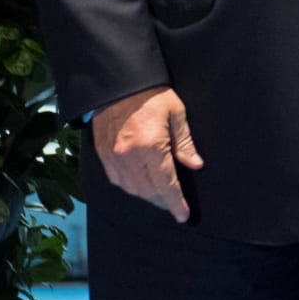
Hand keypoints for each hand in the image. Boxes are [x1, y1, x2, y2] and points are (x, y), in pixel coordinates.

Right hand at [92, 85, 203, 221]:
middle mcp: (130, 158)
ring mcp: (113, 158)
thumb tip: (195, 165)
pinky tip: (140, 185)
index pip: (166, 185)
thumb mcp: (176, 114)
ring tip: (160, 196)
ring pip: (132, 190)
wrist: (117, 83)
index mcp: (152, 148)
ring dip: (147, 196)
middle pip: (148, 192)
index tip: (183, 216)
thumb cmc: (151, 95)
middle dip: (163, 201)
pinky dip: (131, 187)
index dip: (176, 203)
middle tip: (175, 204)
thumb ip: (184, 143)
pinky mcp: (103, 155)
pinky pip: (117, 181)